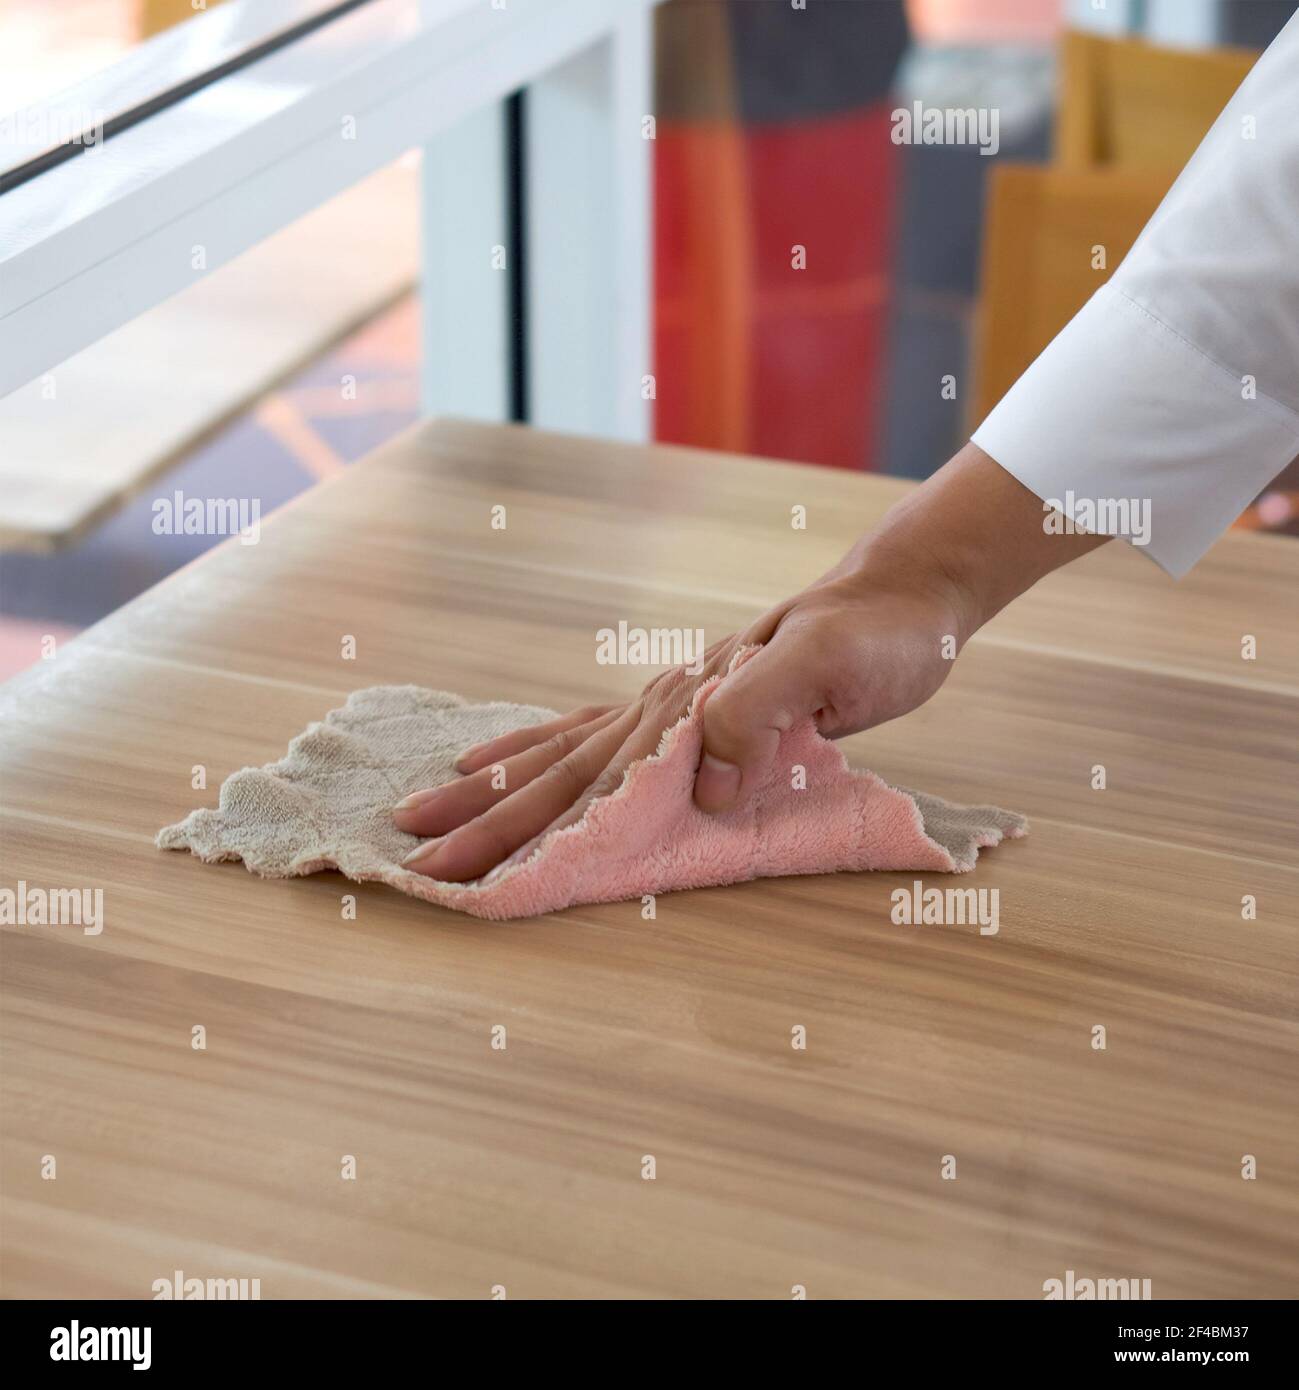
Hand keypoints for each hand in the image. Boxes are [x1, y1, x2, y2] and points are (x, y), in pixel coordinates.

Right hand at [393, 442, 1107, 882]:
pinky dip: (546, 749)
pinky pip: (598, 733)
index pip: (581, 779)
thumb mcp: (827, 671)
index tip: (450, 867)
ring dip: (497, 790)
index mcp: (683, 708)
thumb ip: (754, 719)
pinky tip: (510, 759)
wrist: (901, 596)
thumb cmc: (874, 638)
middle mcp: (661, 707)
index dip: (514, 827)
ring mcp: (668, 703)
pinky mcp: (688, 707)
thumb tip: (696, 790)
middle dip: (482, 821)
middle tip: (410, 856)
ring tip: (432, 806)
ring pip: (562, 755)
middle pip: (554, 773)